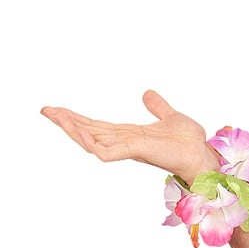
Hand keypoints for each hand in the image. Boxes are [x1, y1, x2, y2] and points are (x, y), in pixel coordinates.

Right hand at [38, 91, 221, 183]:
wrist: (203, 154)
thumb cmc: (190, 142)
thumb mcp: (169, 116)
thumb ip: (157, 107)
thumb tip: (147, 93)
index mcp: (128, 135)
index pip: (96, 126)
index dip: (76, 118)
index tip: (55, 109)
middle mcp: (124, 142)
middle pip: (88, 132)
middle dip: (66, 122)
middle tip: (45, 110)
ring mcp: (128, 149)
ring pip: (92, 142)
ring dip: (73, 130)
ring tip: (56, 117)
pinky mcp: (136, 152)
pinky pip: (107, 152)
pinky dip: (93, 143)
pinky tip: (82, 132)